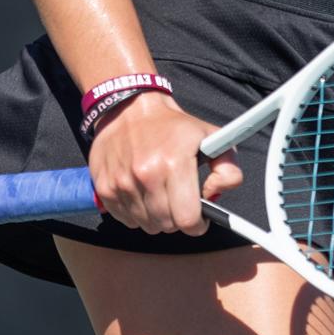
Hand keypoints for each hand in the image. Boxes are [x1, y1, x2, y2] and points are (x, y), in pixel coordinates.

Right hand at [85, 90, 242, 235]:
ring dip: (157, 218)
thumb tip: (215, 195)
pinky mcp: (104, 187)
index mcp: (174, 163)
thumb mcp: (211, 136)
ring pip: (147, 226)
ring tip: (161, 194)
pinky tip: (142, 194)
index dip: (198, 224)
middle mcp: (146, 174)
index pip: (187, 219)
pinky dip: (136, 214)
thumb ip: (229, 168)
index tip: (199, 218)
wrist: (129, 108)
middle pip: (168, 226)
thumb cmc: (173, 126)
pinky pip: (126, 220)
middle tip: (180, 202)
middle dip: (179, 219)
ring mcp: (122, 182)